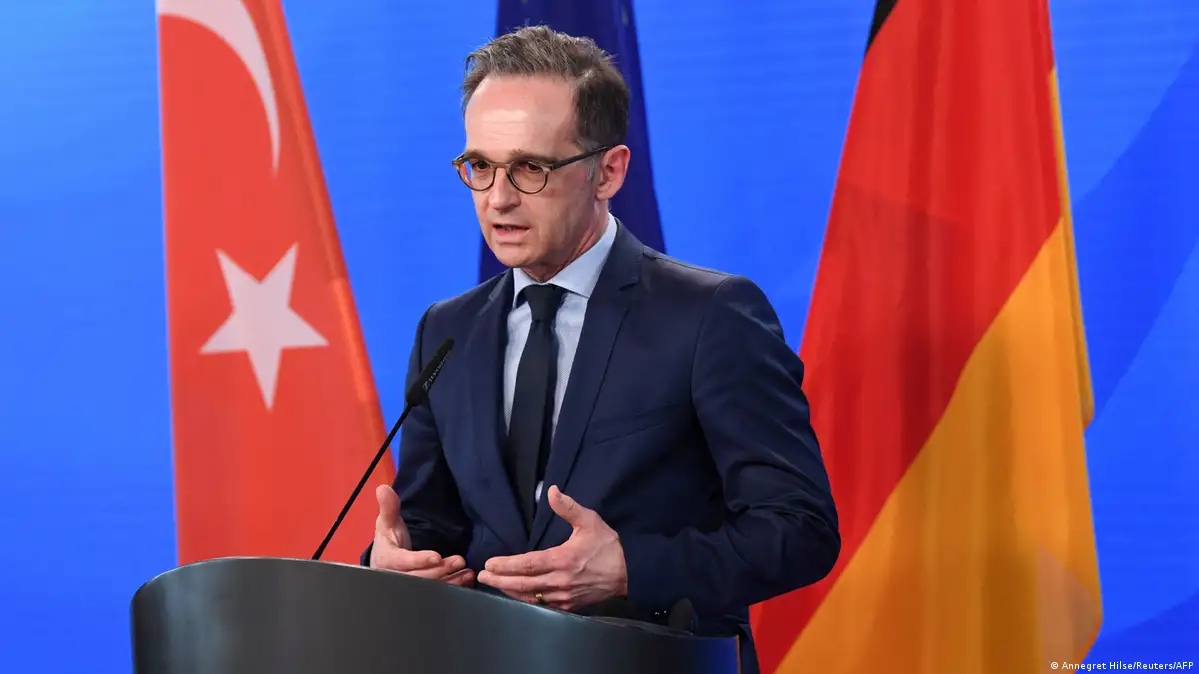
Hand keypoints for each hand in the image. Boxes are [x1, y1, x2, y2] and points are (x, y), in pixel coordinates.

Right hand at [369, 484, 473, 586]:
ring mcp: (408, 587)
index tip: (436, 556)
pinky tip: (465, 581)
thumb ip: (388, 507)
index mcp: (387, 560)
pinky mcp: (419, 592)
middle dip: (440, 571)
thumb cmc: (389, 540)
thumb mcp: (387, 523)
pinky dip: (451, 587)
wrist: (386, 562)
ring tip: (467, 572)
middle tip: (460, 560)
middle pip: (418, 578)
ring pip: (429, 588)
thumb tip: (383, 488)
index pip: (403, 562)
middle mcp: (396, 578)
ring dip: (450, 581)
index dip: (419, 561)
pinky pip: (436, 593)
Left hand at [477, 486, 626, 610]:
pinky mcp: (570, 605)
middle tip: (482, 577)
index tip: (491, 564)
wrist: (630, 572)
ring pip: (530, 597)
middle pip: (523, 583)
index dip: (507, 565)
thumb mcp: (589, 521)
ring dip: (510, 592)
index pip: (528, 564)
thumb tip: (551, 491)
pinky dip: (527, 601)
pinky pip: (543, 606)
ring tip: (494, 585)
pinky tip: (517, 596)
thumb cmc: (608, 546)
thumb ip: (568, 507)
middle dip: (500, 580)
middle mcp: (560, 581)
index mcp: (563, 559)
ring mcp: (564, 596)